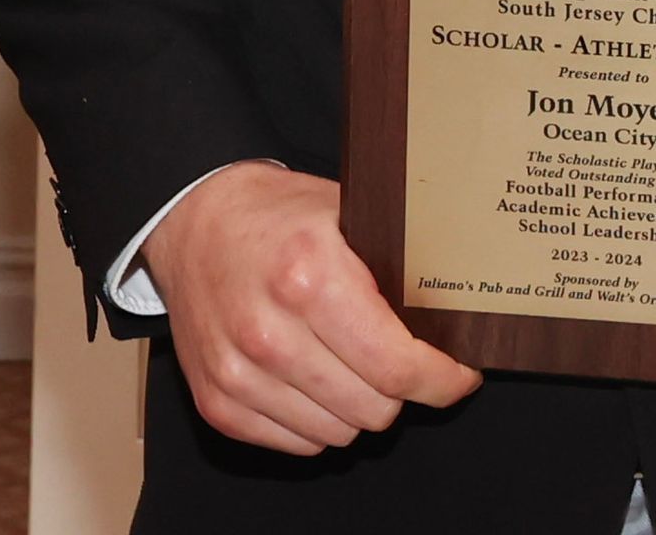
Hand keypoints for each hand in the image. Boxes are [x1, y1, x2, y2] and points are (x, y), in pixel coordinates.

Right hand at [139, 162, 480, 456]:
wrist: (196, 221)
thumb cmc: (277, 215)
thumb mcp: (345, 212)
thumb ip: (394, 260)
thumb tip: (452, 308)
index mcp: (311, 276)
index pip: (396, 365)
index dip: (441, 380)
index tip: (459, 376)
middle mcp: (270, 331)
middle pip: (373, 409)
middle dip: (401, 390)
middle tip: (402, 361)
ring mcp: (239, 373)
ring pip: (338, 433)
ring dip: (358, 407)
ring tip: (356, 364)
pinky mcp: (217, 401)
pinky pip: (297, 442)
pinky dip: (317, 420)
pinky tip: (318, 379)